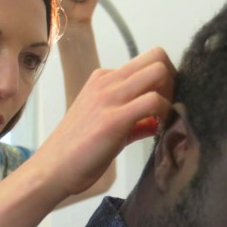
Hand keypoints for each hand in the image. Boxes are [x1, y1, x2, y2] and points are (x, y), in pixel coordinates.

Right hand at [33, 47, 175, 195]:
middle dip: (173, 80)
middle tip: (170, 108)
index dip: (165, 80)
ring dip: (171, 94)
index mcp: (104, 79)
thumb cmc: (77, 151)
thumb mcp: (107, 125)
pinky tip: (158, 129)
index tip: (165, 103)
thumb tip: (155, 121)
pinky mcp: (113, 119)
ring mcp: (109, 98)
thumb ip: (134, 120)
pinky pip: (153, 101)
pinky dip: (165, 112)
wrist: (52, 169)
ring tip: (164, 119)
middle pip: (157, 57)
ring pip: (158, 72)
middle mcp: (107, 81)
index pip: (147, 61)